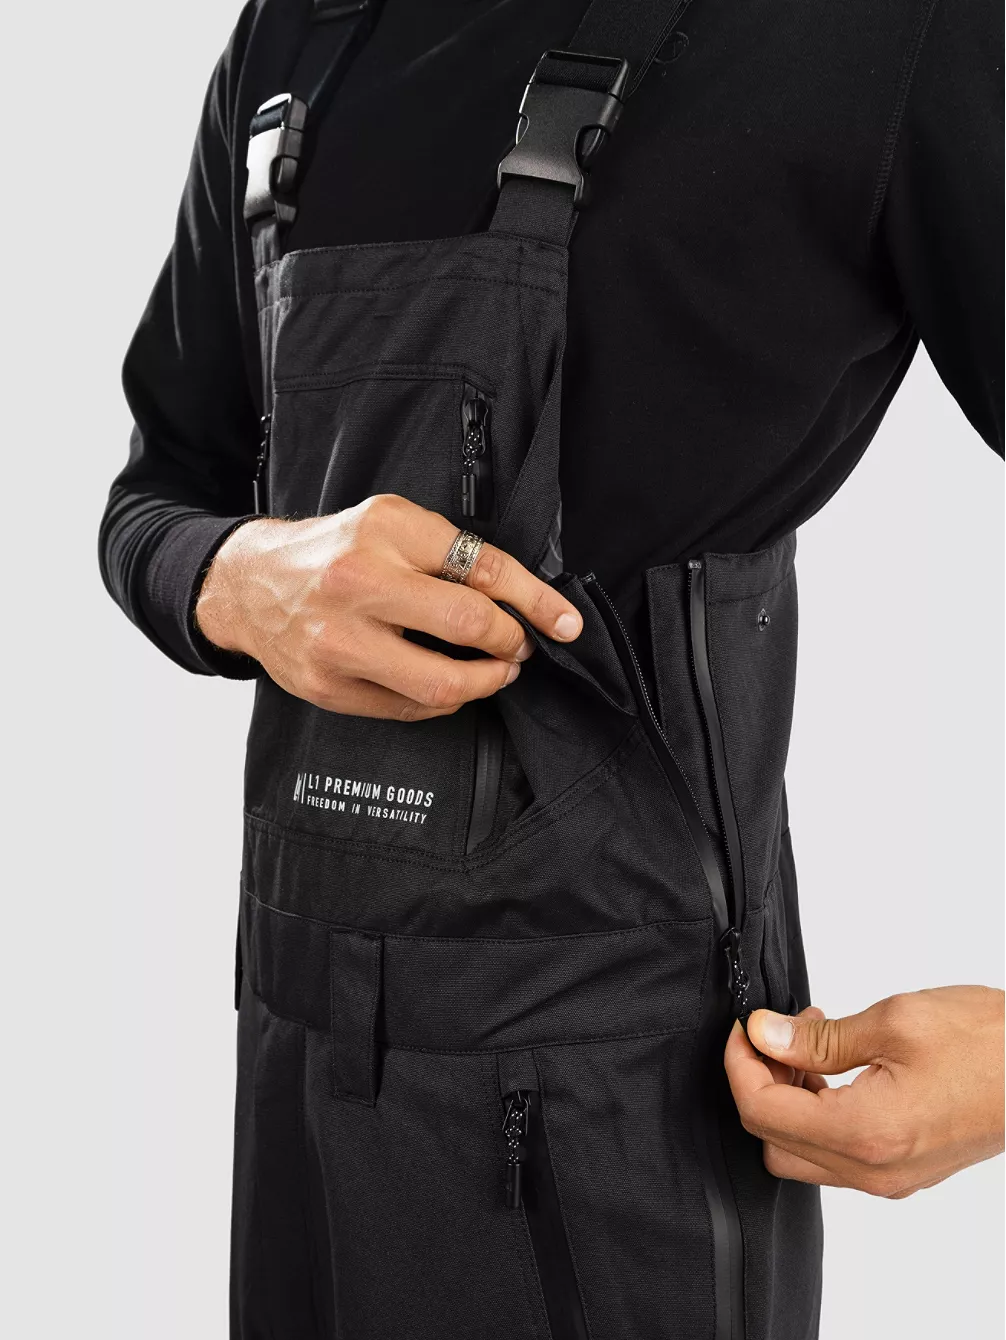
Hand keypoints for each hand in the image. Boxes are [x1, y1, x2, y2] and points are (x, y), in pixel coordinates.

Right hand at [195, 494, 581, 719]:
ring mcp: (339, 642)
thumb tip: (520, 596)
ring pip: (441, 685)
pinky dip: (444, 702)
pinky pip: (408, 708)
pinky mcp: (328, 687)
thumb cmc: (333, 551)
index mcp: (383, 531)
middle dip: (511, 642)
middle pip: (467, 625)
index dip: (536, 601)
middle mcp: (357, 584)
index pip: (482, 568)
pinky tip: (450, 685)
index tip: (565, 623)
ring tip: (495, 671)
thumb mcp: (390, 521)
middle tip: (520, 646)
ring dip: (485, 683)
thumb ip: (450, 550)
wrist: (251, 585)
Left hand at [724, 986, 1004, 1196]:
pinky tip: (836, 1067)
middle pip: (772, 1141)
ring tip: (811, 1042)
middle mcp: (874, 1171)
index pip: (761, 1111)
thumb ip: (819, 1038)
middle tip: (776, 1034)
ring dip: (789, 1099)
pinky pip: (835, 1156)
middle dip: (760, 1084)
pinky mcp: (904, 1171)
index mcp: (866, 1133)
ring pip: (800, 1154)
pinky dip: (819, 1114)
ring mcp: (890, 1179)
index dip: (740, 1064)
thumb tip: (764, 1034)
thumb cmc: (987, 1043)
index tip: (746, 1028)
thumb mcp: (894, 1022)